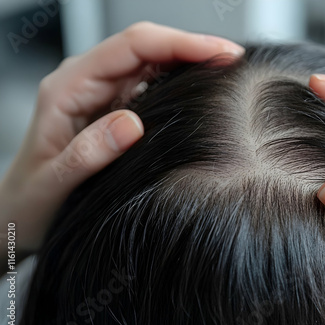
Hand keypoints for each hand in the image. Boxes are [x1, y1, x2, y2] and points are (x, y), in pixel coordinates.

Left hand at [0, 22, 243, 252]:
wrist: (19, 212)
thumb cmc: (30, 199)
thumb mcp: (52, 183)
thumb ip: (87, 153)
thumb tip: (131, 125)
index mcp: (68, 87)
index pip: (131, 47)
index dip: (179, 44)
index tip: (218, 52)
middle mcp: (87, 81)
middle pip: (147, 46)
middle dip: (193, 47)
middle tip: (234, 60)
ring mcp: (103, 93)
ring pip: (152, 61)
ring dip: (190, 61)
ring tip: (226, 71)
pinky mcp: (115, 107)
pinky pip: (151, 84)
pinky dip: (180, 81)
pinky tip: (201, 89)